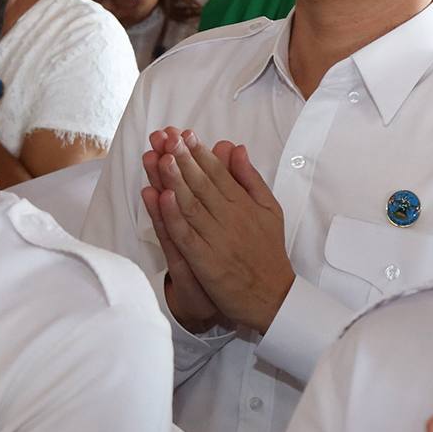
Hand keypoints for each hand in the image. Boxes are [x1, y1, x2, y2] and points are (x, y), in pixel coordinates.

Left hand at [142, 129, 294, 336]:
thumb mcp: (270, 209)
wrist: (273, 296)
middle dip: (183, 158)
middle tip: (166, 138)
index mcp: (245, 204)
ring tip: (159, 158)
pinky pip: (187, 235)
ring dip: (174, 180)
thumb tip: (237, 149)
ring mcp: (217, 239)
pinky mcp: (206, 261)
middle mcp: (231, 218)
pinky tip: (162, 197)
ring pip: (191, 205)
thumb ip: (251, 179)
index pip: (218, 172)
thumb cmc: (269, 252)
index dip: (199, 152)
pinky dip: (174, 216)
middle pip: (202, 183)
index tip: (184, 135)